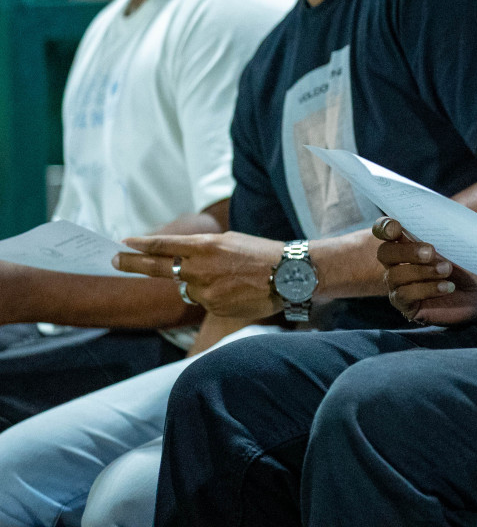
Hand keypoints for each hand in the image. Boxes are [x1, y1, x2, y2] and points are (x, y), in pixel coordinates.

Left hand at [115, 232, 284, 318]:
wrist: (288, 275)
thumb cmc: (262, 253)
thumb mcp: (230, 241)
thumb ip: (202, 250)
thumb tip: (182, 260)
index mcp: (204, 246)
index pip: (163, 245)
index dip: (141, 244)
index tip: (124, 243)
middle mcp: (199, 268)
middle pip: (157, 267)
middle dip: (132, 263)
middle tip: (115, 259)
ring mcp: (205, 290)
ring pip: (188, 287)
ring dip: (199, 282)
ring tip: (228, 277)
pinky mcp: (213, 308)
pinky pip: (205, 301)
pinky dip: (216, 295)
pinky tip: (236, 289)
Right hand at [372, 218, 476, 327]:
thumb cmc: (470, 261)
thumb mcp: (459, 242)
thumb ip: (445, 228)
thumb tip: (442, 211)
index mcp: (407, 241)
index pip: (383, 230)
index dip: (384, 227)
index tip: (396, 228)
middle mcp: (397, 263)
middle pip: (384, 252)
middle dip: (407, 251)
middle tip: (431, 251)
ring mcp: (399, 285)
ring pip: (395, 275)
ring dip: (423, 271)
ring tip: (448, 269)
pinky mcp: (406, 305)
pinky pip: (405, 295)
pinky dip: (427, 288)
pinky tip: (447, 287)